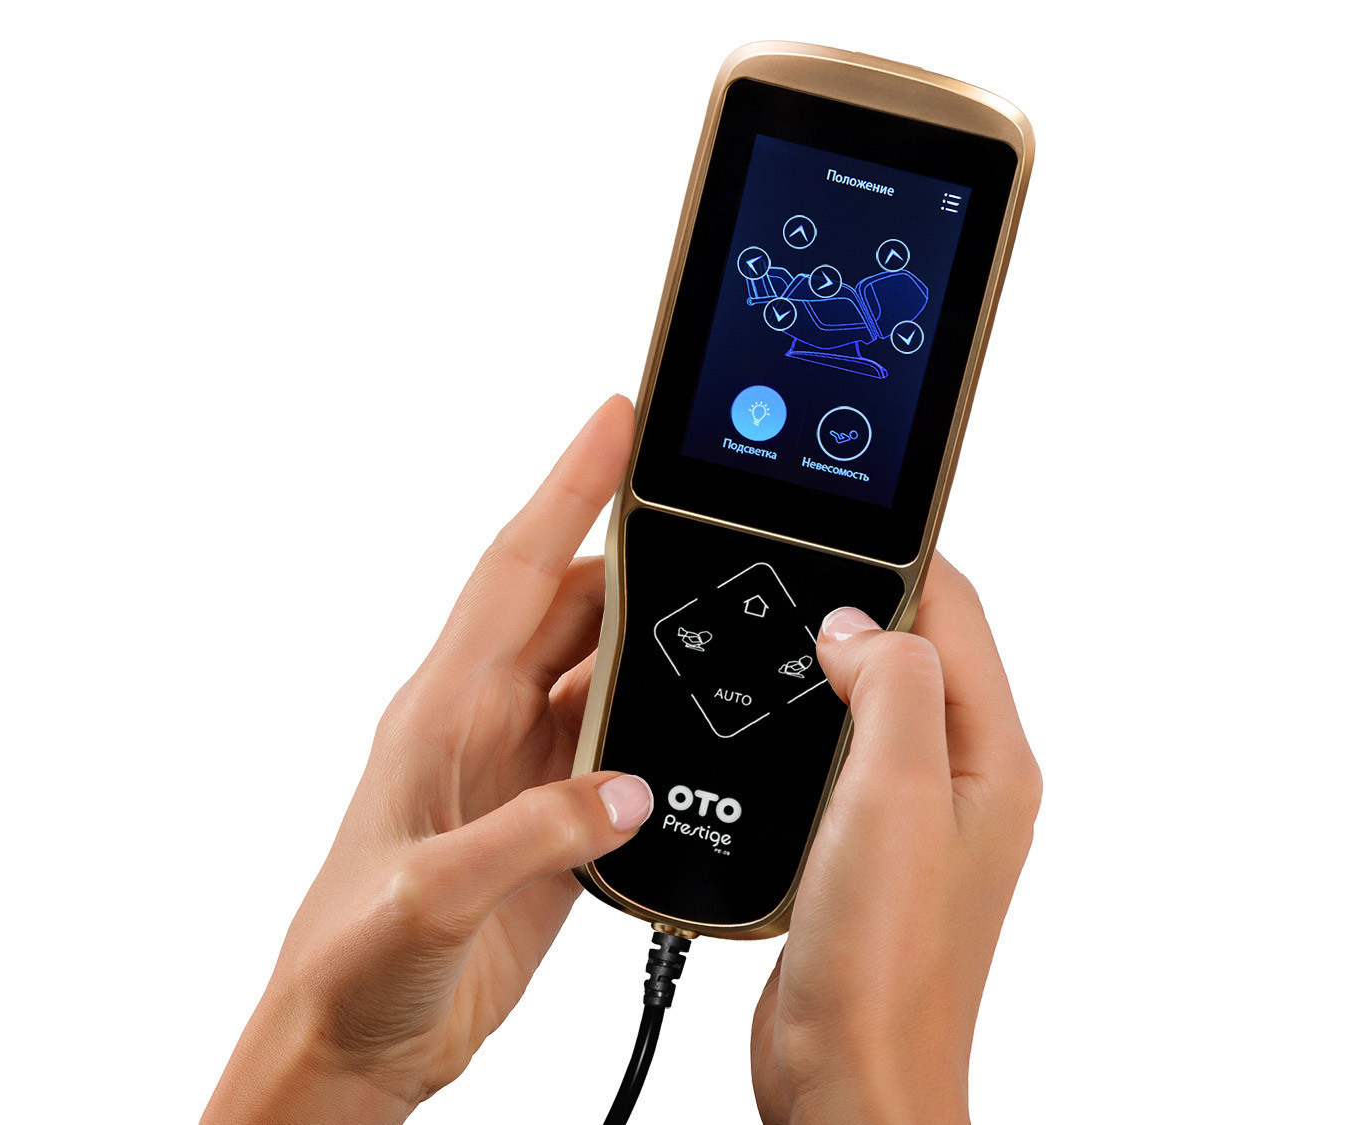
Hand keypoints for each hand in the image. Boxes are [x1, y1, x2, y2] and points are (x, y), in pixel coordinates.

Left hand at [202, 397, 651, 1124]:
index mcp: (440, 712)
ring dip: (649, 632)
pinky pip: (612, 743)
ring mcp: (517, 772)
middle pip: (567, 607)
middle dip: (632, 547)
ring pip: (595, 669)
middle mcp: (480, 724)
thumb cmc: (351, 964)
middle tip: (701, 501)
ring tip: (717, 595)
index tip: (614, 422)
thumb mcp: (430, 896)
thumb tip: (624, 789)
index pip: (512, 573)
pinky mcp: (547, 824)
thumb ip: (530, 838)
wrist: (352, 1043)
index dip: (563, 491)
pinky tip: (693, 715)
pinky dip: (656, 721)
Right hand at [750, 558, 1041, 1124]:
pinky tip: (764, 717)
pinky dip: (803, 721)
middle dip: (858, 602)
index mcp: (992, 756)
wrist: (845, 1072)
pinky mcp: (863, 847)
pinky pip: (839, 754)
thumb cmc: (886, 960)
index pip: (956, 612)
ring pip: (872, 699)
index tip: (834, 520)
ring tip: (776, 625)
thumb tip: (860, 625)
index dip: (895, 557)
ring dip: (827, 662)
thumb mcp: (896, 792)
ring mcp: (912, 814)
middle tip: (791, 564)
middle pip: (918, 648)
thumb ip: (894, 686)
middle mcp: (962, 779)